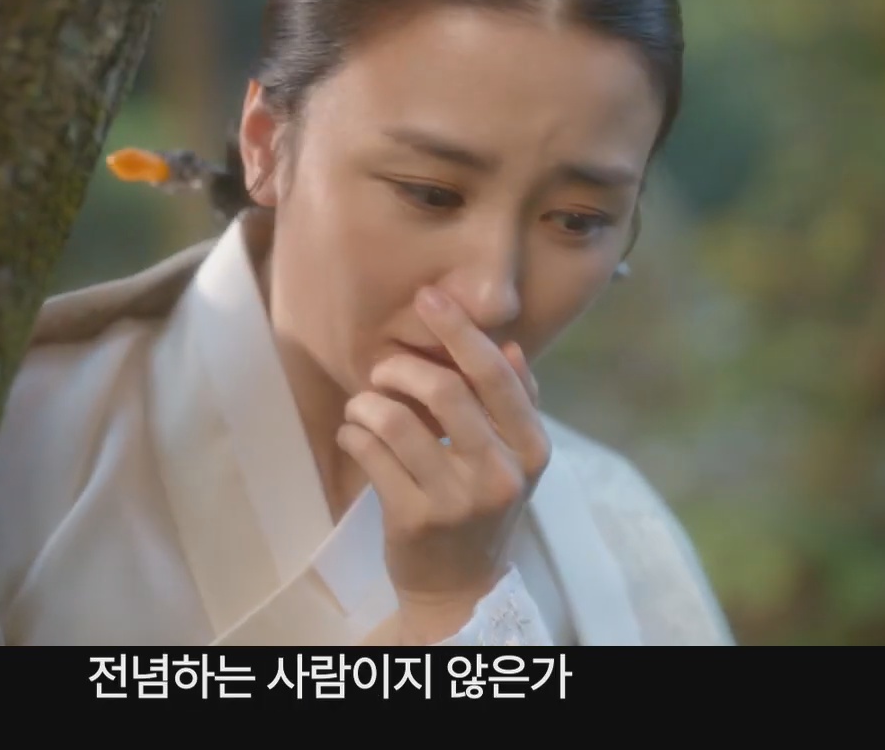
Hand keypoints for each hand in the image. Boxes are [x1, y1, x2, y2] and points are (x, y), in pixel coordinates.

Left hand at [337, 286, 551, 644]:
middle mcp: (500, 473)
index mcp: (531, 449)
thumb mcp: (514, 460)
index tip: (429, 296)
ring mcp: (456, 499)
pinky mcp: (413, 519)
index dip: (460, 330)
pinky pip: (369, 453)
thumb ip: (517, 403)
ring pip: (396, 420)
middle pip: (445, 390)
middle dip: (402, 368)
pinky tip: (355, 436)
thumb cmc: (484, 508)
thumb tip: (511, 344)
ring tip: (364, 407)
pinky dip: (353, 433)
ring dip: (368, 402)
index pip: (496, 375)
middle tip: (383, 369)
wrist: (460, 588)